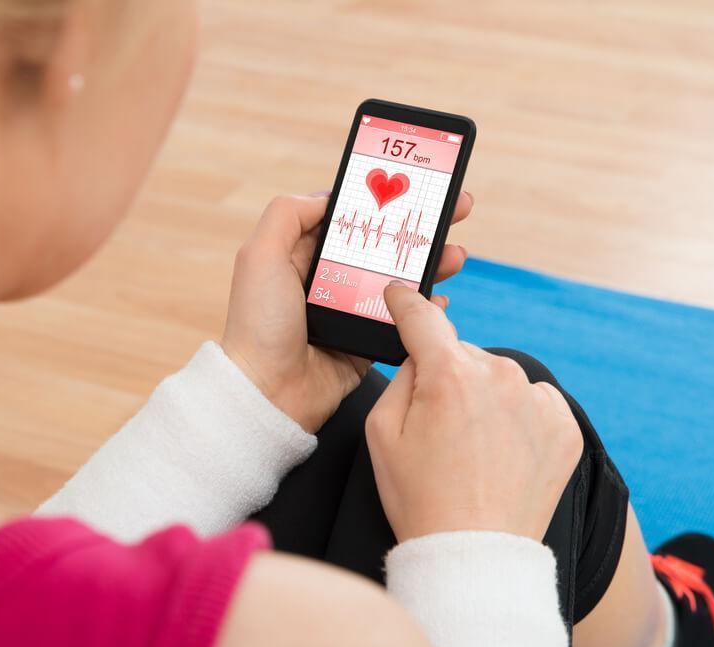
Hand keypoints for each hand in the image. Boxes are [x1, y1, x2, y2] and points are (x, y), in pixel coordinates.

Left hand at [221, 191, 473, 432]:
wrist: (269, 393)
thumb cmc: (259, 326)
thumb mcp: (260, 256)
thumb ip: (287, 215)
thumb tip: (326, 196)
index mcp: (304, 256)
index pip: (351, 219)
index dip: (382, 201)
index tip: (413, 185)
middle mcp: (330, 280)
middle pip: (384, 245)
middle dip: (419, 227)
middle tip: (454, 209)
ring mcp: (352, 311)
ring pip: (401, 279)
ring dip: (431, 263)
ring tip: (455, 253)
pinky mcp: (368, 341)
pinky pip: (405, 320)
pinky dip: (426, 309)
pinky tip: (440, 297)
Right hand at [364, 284, 582, 541]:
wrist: (474, 554)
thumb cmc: (420, 498)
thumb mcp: (381, 433)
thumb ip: (400, 376)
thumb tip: (420, 353)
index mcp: (448, 375)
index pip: (422, 318)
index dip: (406, 303)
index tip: (400, 294)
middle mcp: (500, 376)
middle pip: (462, 355)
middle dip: (448, 378)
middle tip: (439, 429)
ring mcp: (537, 401)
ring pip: (499, 378)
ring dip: (485, 398)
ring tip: (473, 450)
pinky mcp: (564, 426)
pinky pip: (532, 402)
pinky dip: (518, 419)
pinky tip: (502, 454)